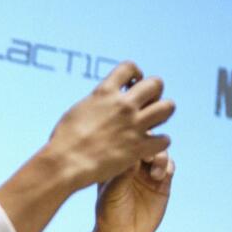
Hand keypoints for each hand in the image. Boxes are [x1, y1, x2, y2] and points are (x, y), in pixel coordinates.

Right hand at [44, 61, 175, 192]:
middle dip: (154, 92)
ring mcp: (133, 125)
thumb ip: (95, 102)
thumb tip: (101, 100)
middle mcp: (123, 105)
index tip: (133, 83)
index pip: (129, 67)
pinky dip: (159, 142)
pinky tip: (149, 146)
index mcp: (104, 93)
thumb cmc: (62, 141)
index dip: (135, 73)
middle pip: (155, 84)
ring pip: (168, 107)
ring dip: (162, 113)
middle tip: (146, 105)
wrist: (64, 164)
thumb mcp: (76, 111)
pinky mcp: (139, 147)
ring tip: (153, 122)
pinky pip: (165, 139)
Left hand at [87, 150, 174, 231]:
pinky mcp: (162, 183)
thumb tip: (135, 150)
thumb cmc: (109, 213)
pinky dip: (167, 166)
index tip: (135, 147)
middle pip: (146, 144)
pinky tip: (159, 176)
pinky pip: (169, 167)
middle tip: (148, 157)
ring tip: (154, 173)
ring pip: (160, 153)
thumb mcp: (112, 191)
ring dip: (160, 157)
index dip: (133, 139)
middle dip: (150, 146)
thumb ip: (124, 172)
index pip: (125, 142)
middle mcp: (132, 165)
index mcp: (115, 163)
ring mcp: (147, 173)